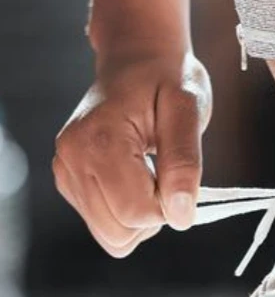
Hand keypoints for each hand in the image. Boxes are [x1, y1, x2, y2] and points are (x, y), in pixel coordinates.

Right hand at [53, 52, 210, 256]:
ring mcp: (66, 172)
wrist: (138, 60)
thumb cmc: (167, 79)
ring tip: (151, 173)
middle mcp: (71, 159)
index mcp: (99, 142)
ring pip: (112, 236)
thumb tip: (181, 215)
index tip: (178, 175)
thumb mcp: (188, 110)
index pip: (136, 213)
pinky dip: (127, 211)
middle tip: (165, 173)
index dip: (169, 206)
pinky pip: (105, 224)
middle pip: (120, 232)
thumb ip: (185, 163)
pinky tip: (136, 177)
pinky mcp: (69, 181)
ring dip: (141, 216)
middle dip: (154, 215)